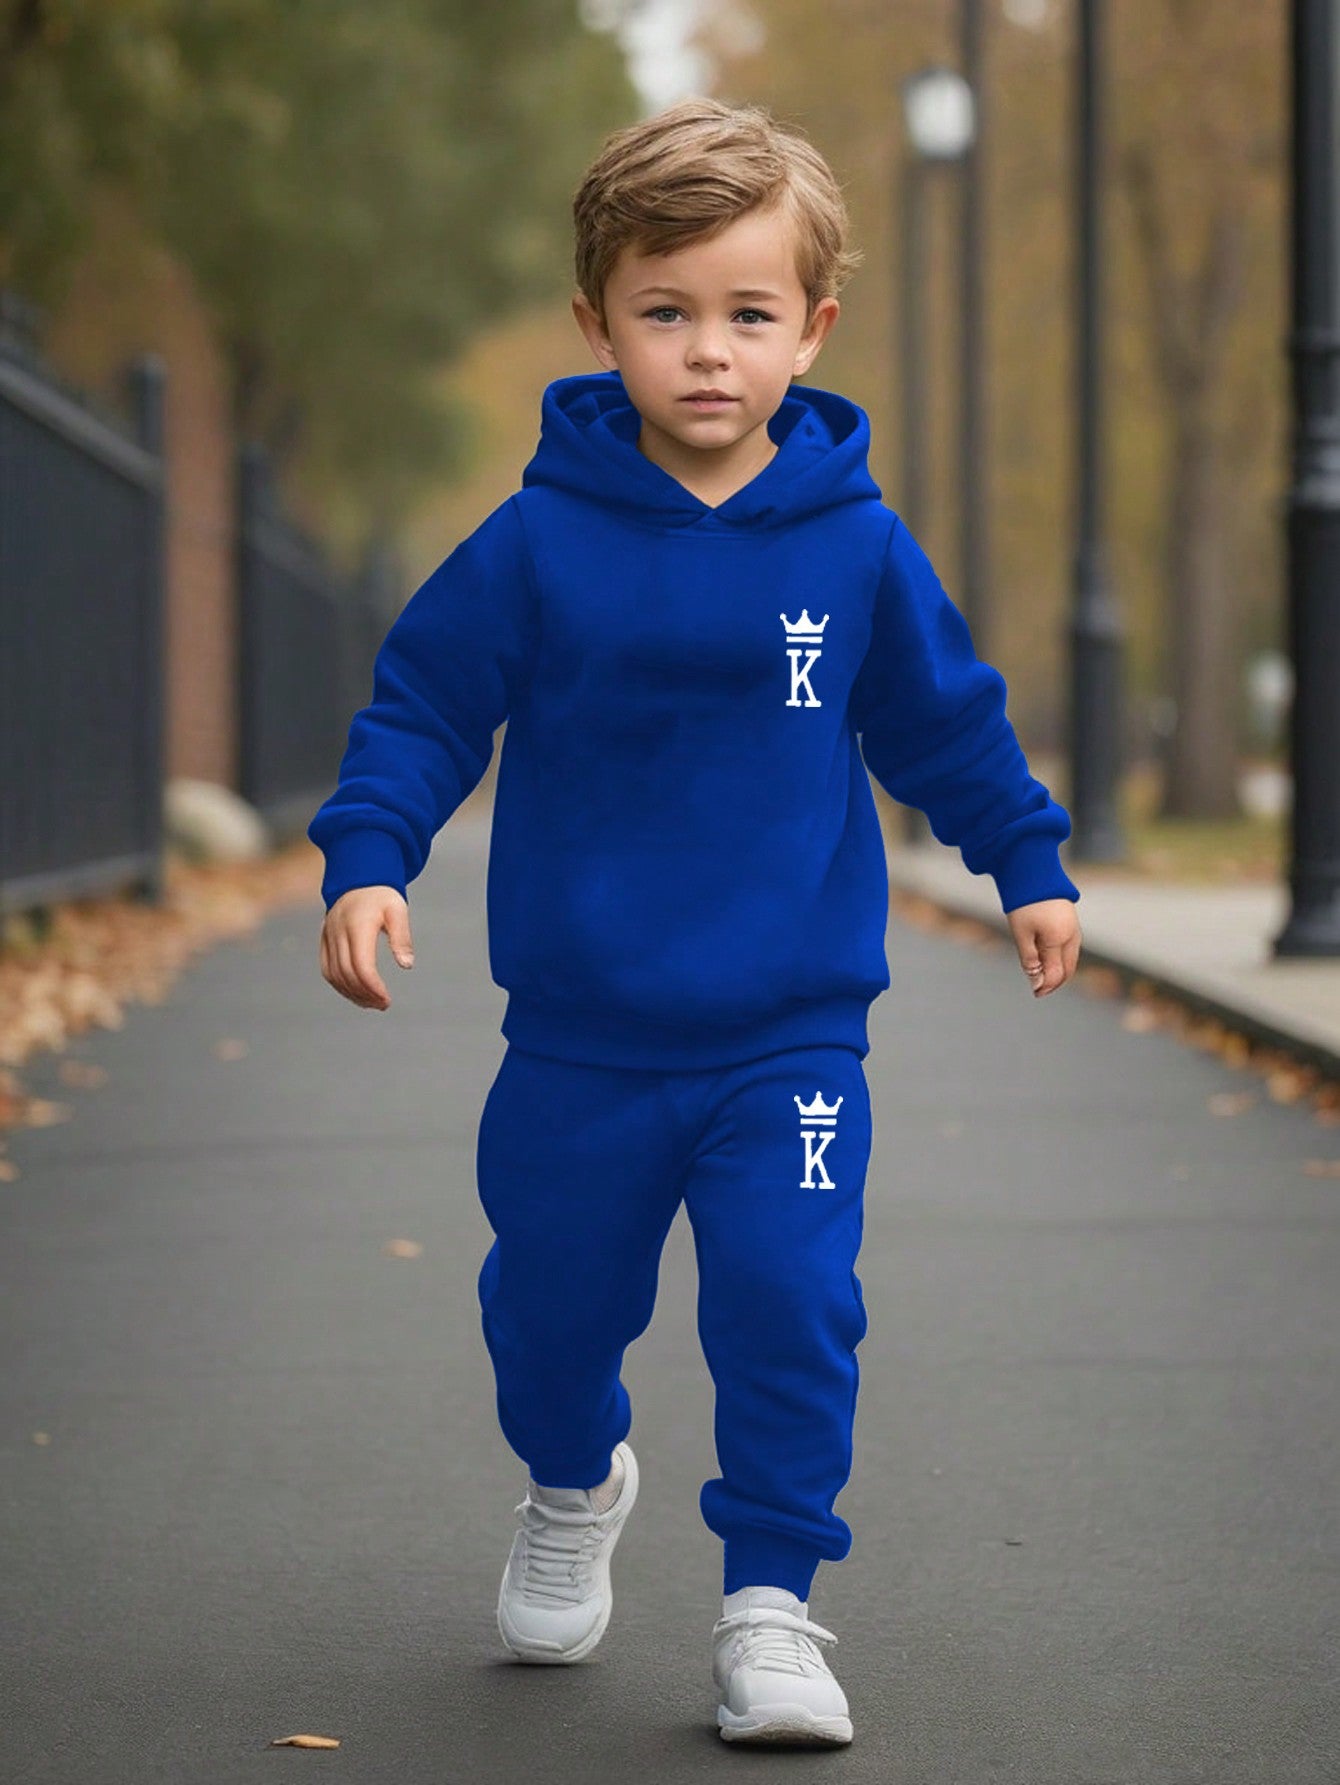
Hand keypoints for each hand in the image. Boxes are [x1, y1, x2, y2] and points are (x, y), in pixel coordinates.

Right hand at [320, 885, 413, 1010]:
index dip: (373, 987)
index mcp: (357, 926)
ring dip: (352, 993)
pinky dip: (340, 985)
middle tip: (383, 1005)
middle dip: (365, 994)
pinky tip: (357, 994)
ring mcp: (328, 936)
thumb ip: (402, 937)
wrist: (358, 878)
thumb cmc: (382, 895)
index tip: (387, 999)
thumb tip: (406, 965)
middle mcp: (338, 932)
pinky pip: (327, 969)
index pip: (361, 966)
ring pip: (334, 975)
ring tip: (372, 1003)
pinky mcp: (324, 940)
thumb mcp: (398, 910)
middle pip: (347, 974)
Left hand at [1006, 898, 1080, 997]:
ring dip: (1058, 971)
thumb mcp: (1021, 933)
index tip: (1034, 992)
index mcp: (1058, 940)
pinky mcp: (1073, 925)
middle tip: (1038, 989)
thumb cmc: (1024, 904)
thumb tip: (1036, 983)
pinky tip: (1047, 959)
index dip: (1046, 986)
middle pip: (1068, 970)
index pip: (1056, 974)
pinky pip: (1070, 949)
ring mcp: (1075, 930)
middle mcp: (1072, 937)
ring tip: (1041, 975)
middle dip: (1054, 982)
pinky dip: (1060, 959)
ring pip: (1071, 960)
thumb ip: (1029, 959)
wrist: (1035, 874)